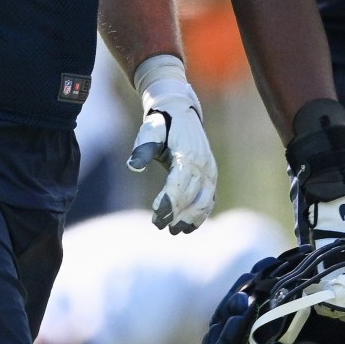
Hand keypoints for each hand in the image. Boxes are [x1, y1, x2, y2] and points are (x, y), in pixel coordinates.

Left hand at [127, 56, 217, 232]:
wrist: (181, 112)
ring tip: (175, 231)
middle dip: (175, 214)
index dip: (168, 202)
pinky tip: (189, 226)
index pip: (179, 184)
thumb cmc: (162, 124)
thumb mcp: (150, 130)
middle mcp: (203, 165)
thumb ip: (143, 148)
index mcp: (187, 155)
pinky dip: (202, 214)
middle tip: (159, 226)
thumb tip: (133, 165)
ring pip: (204, 201)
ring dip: (191, 218)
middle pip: (191, 197)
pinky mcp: (211, 176)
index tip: (156, 214)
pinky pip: (210, 199)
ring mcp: (209, 172)